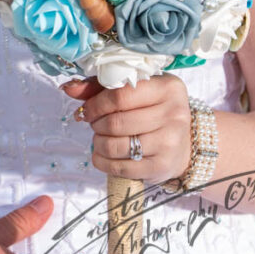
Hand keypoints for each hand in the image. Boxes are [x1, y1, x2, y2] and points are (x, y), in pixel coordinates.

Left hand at [62, 75, 191, 183]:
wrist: (185, 141)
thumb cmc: (154, 108)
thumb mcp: (134, 89)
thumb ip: (100, 86)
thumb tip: (68, 88)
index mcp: (166, 88)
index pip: (120, 95)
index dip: (96, 104)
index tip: (86, 110)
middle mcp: (173, 114)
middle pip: (117, 122)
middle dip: (96, 124)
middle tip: (93, 124)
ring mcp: (170, 142)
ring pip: (117, 146)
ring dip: (98, 143)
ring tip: (98, 138)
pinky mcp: (163, 166)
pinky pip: (122, 167)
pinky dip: (103, 162)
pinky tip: (101, 154)